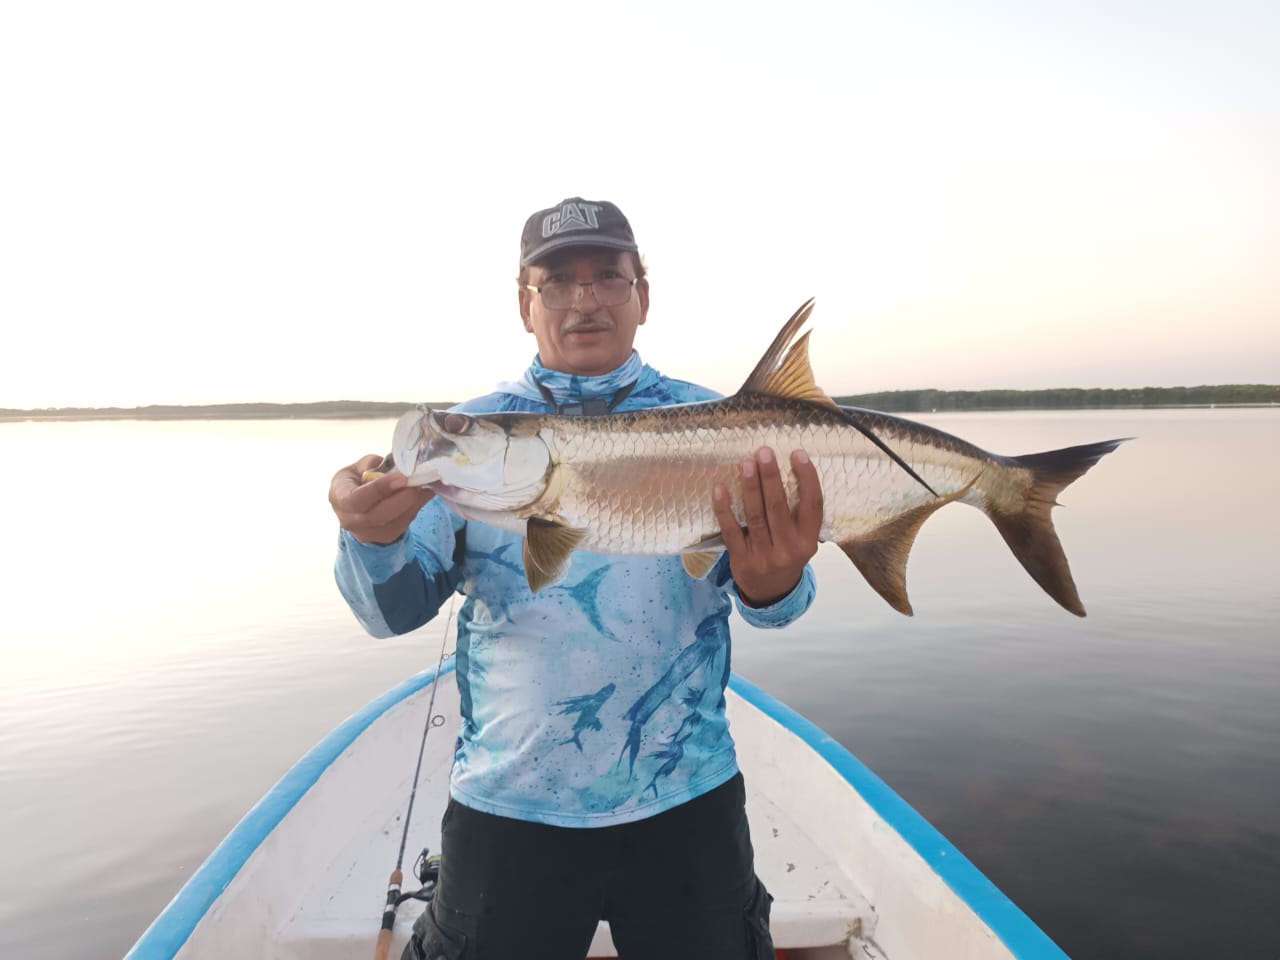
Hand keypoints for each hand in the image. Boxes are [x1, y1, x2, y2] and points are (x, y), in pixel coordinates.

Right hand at [329, 454, 433, 544]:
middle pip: (376, 516)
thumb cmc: (358, 479)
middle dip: (401, 499)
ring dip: (412, 505)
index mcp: (339, 495)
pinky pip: (402, 525)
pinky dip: (415, 509)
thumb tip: (397, 467)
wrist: (357, 503)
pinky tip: (421, 495)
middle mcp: (348, 519)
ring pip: (393, 523)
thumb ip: (375, 465)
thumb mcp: (361, 466)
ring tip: (421, 487)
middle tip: (416, 484)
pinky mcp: (383, 537)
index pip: (356, 499)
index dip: (379, 489)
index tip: (401, 478)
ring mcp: (365, 532)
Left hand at [712, 447, 822, 606]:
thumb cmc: (787, 556)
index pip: (813, 505)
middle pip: (778, 507)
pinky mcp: (741, 559)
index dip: (807, 478)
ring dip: (750, 487)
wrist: (771, 593)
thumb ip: (800, 515)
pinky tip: (720, 489)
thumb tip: (789, 470)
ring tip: (746, 463)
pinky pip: (731, 530)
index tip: (797, 454)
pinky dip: (724, 509)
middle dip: (770, 477)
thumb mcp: (803, 541)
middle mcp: (789, 549)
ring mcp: (764, 555)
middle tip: (764, 452)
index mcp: (808, 541)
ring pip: (755, 515)